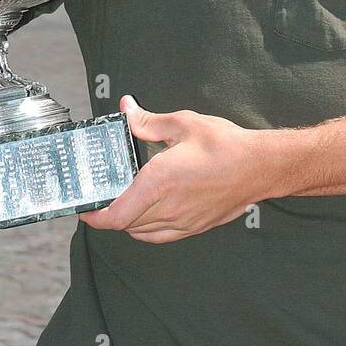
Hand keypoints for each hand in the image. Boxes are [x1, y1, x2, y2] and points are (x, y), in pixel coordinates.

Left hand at [79, 95, 264, 242]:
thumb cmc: (225, 145)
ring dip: (128, 221)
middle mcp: (167, 208)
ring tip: (124, 200)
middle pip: (125, 224)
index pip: (115, 215)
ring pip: (141, 232)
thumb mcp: (183, 124)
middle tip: (104, 194)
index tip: (84, 207)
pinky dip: (147, 228)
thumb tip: (126, 109)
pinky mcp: (195, 227)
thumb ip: (149, 121)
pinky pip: (160, 236)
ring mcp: (182, 222)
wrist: (260, 167)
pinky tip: (149, 212)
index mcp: (158, 183)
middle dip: (109, 213)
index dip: (93, 216)